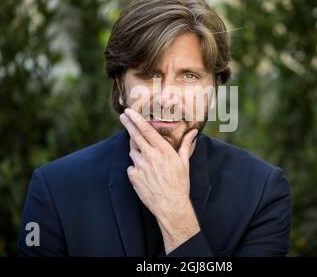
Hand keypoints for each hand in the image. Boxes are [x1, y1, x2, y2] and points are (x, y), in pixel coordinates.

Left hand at [120, 108, 199, 253]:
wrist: (171, 205)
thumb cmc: (180, 183)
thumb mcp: (184, 162)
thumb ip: (186, 144)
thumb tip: (194, 132)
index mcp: (163, 150)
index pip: (146, 129)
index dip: (136, 118)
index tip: (129, 111)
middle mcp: (150, 155)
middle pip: (134, 135)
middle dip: (127, 124)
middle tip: (122, 116)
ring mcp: (140, 166)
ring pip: (133, 152)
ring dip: (137, 151)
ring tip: (147, 160)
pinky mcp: (133, 177)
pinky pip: (131, 167)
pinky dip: (136, 168)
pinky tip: (146, 175)